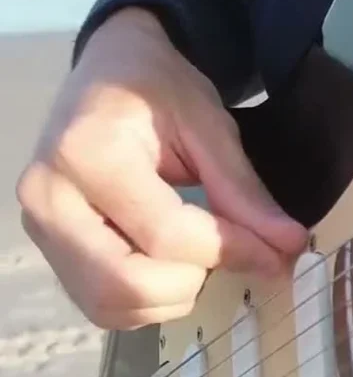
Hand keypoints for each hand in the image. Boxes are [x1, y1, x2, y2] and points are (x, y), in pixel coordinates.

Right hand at [16, 7, 308, 329]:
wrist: (109, 70)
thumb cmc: (158, 87)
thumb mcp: (209, 125)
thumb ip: (243, 190)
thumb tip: (289, 245)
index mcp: (88, 154)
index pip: (166, 235)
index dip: (233, 250)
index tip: (282, 250)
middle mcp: (50, 199)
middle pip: (129, 283)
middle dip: (196, 281)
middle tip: (234, 253)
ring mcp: (39, 230)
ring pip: (113, 305)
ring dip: (174, 296)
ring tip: (202, 254)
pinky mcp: (47, 251)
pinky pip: (102, 306)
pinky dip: (148, 301)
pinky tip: (174, 265)